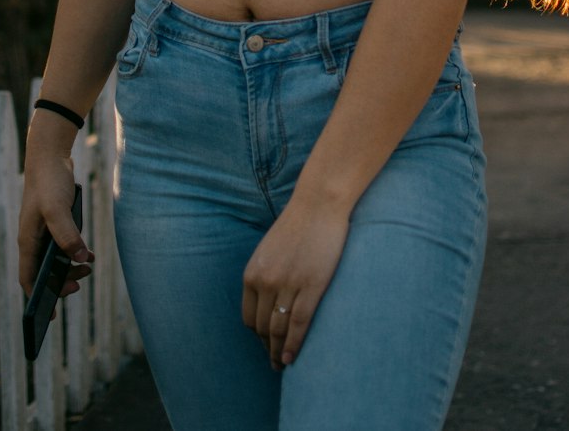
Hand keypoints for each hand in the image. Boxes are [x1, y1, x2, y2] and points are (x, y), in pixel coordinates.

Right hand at [18, 144, 93, 302]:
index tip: (48, 317)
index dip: (36, 298)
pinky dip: (74, 253)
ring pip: (54, 260)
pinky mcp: (54, 222)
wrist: (50, 156)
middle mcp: (32, 238)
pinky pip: (62, 246)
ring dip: (69, 268)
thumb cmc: (49, 182)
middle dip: (59, 283)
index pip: (27, 278)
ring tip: (88, 268)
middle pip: (42, 272)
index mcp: (27, 240)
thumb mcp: (58, 210)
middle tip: (79, 285)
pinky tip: (88, 255)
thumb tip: (79, 260)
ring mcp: (43, 231)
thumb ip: (67, 235)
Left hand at [241, 198, 348, 368]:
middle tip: (276, 362)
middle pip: (263, 328)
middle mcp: (265, 282)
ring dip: (279, 352)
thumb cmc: (298, 224)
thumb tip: (268, 298)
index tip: (266, 344)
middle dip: (268, 348)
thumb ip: (265, 274)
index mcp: (252, 273)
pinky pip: (298, 324)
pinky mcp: (311, 286)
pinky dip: (294, 344)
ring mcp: (288, 285)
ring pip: (279, 330)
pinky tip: (292, 358)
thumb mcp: (269, 250)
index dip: (258, 336)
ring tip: (284, 364)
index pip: (249, 317)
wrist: (319, 204)